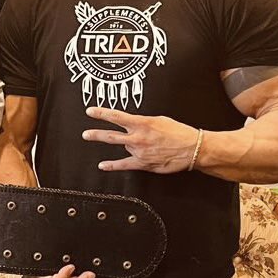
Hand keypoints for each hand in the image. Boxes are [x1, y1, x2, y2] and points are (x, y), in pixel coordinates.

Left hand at [82, 107, 198, 173]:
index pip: (116, 116)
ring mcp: (139, 151)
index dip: (101, 113)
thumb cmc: (179, 133)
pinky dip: (112, 165)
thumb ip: (143, 122)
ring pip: (123, 146)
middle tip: (85, 134)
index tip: (90, 111)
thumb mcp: (159, 119)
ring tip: (99, 139)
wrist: (192, 148)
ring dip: (122, 144)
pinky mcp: (143, 163)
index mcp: (141, 123)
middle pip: (111, 135)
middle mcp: (138, 137)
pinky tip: (103, 165)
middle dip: (96, 134)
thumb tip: (133, 124)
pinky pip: (124, 165)